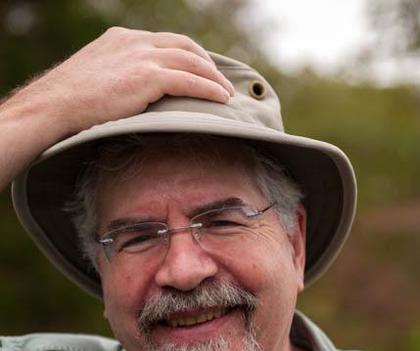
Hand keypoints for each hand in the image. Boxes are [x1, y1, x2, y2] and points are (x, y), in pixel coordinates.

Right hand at [14, 27, 233, 135]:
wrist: (55, 105)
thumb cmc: (70, 101)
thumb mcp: (96, 78)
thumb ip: (118, 77)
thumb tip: (130, 95)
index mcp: (123, 39)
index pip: (166, 42)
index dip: (189, 56)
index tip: (202, 70)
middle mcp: (136, 42)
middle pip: (185, 46)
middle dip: (207, 64)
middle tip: (221, 82)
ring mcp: (142, 56)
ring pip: (192, 62)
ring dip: (214, 78)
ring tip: (227, 94)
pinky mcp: (147, 77)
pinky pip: (190, 81)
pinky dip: (209, 90)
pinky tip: (221, 100)